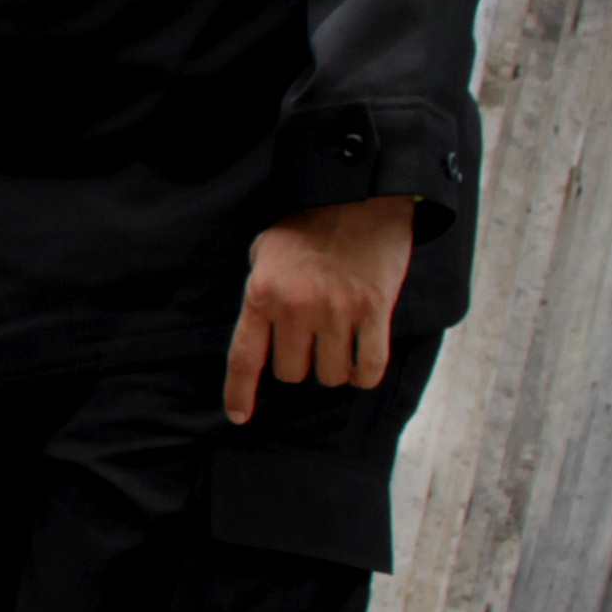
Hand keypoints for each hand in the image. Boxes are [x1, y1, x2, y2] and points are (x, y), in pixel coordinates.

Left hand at [224, 194, 416, 423]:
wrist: (360, 194)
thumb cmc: (308, 224)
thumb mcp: (266, 253)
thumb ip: (259, 294)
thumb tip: (261, 334)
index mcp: (262, 295)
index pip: (244, 359)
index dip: (239, 394)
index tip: (238, 416)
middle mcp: (296, 308)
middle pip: (293, 373)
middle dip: (301, 362)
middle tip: (312, 337)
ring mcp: (336, 312)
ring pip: (331, 375)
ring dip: (334, 367)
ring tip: (339, 340)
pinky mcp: (374, 311)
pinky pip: (369, 368)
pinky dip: (365, 373)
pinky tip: (363, 362)